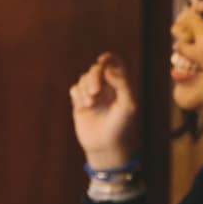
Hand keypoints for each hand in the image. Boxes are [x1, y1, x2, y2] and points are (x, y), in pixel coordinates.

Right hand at [69, 52, 139, 170]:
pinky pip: (74, 89)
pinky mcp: (79, 102)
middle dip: (94, 77)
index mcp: (120, 85)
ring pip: (84, 78)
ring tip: (91, 103)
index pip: (115, 63)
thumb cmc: (121, 126)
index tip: (103, 60)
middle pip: (96, 69)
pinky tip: (84, 106)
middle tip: (96, 92)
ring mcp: (92, 94)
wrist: (105, 145)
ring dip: (86, 88)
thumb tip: (108, 68)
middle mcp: (106, 87)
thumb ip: (122, 84)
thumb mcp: (128, 105)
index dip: (109, 58)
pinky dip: (78, 94)